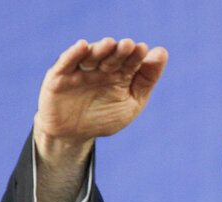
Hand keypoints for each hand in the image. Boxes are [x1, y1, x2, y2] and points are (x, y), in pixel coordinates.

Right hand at [34, 38, 167, 148]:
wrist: (73, 136)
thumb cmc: (104, 117)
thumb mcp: (131, 103)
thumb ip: (146, 80)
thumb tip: (162, 52)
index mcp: (120, 73)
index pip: (131, 61)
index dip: (137, 56)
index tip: (144, 50)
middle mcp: (100, 68)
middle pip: (112, 56)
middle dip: (120, 51)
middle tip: (128, 45)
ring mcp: (80, 70)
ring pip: (91, 56)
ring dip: (100, 50)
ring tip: (110, 45)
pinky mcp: (59, 76)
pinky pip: (66, 63)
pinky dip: (73, 54)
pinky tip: (83, 46)